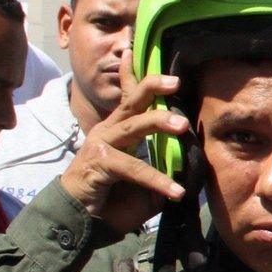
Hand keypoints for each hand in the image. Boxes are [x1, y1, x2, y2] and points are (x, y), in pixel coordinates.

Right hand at [60, 51, 188, 232]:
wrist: (80, 223)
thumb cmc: (113, 200)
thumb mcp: (145, 183)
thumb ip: (164, 169)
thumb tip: (191, 166)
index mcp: (118, 130)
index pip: (128, 97)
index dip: (132, 73)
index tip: (135, 49)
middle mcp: (108, 131)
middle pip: (131, 101)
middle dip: (152, 87)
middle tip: (176, 81)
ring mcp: (102, 145)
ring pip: (132, 126)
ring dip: (158, 122)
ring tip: (183, 126)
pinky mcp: (100, 164)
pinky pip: (133, 168)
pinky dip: (157, 179)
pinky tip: (175, 190)